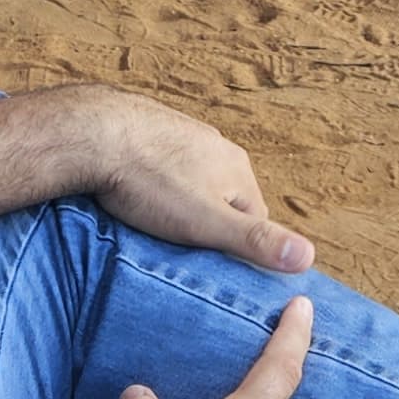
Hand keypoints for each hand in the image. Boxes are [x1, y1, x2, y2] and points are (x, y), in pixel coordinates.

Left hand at [76, 87, 312, 272]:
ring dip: (178, 204)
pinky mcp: (148, 129)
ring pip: (191, 183)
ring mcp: (181, 134)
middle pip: (223, 200)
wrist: (90, 133)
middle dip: (205, 225)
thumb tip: (308, 256)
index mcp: (236, 168)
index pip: (255, 221)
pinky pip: (161, 165)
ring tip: (151, 224)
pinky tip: (132, 195)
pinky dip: (153, 183)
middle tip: (177, 249)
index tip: (210, 269)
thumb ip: (256, 240)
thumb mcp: (206, 222)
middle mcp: (215, 145)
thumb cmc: (148, 182)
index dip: (236, 249)